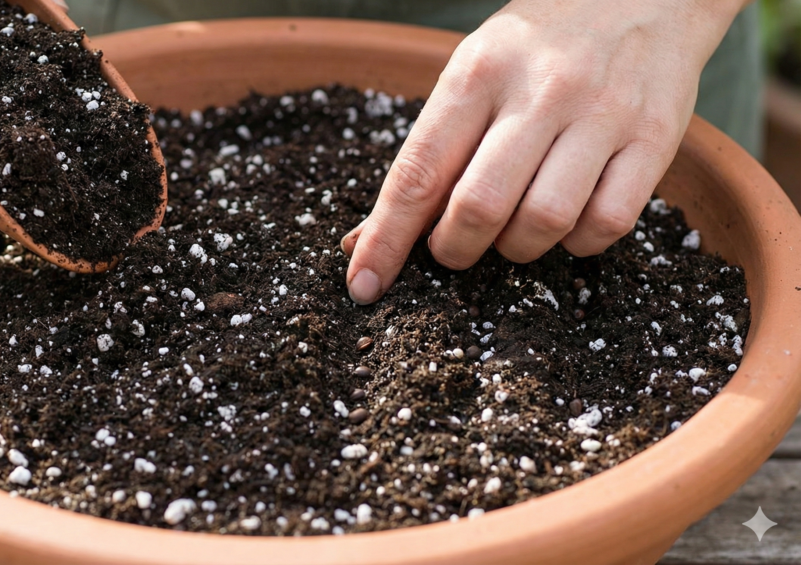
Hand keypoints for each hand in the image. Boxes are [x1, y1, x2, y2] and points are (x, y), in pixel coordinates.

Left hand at [341, 0, 748, 304]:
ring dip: (515, 249)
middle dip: (453, 249)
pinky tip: (568, 220)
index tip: (364, 283)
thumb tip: (364, 240)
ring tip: (511, 230)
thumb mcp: (471, 74)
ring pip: (544, 222)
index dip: (387, 238)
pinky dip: (576, 242)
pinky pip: (606, 224)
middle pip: (480, 207)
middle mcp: (541, 89)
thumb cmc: (537, 46)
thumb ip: (426, 154)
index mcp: (479, 70)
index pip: (418, 171)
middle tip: (451, 248)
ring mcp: (603, 113)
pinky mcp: (656, 136)